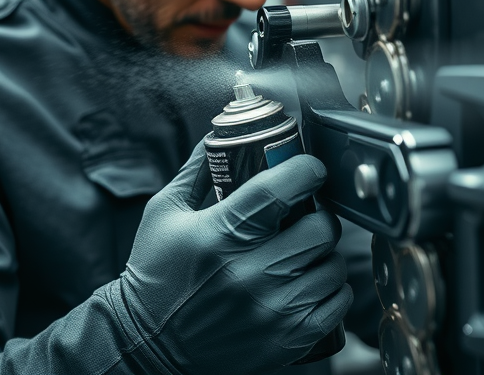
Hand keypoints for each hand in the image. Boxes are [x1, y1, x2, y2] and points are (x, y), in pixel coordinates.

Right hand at [119, 142, 352, 374]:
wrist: (147, 347)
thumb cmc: (156, 276)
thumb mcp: (164, 215)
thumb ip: (197, 171)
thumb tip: (222, 136)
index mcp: (218, 236)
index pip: (280, 191)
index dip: (306, 171)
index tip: (310, 169)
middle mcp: (249, 274)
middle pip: (320, 229)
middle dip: (317, 216)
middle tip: (304, 218)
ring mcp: (272, 310)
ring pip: (333, 265)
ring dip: (323, 254)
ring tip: (302, 253)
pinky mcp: (287, 339)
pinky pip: (336, 301)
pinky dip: (329, 289)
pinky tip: (307, 283)